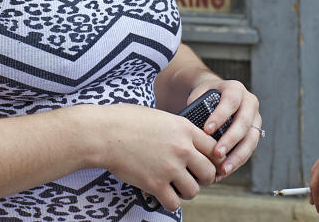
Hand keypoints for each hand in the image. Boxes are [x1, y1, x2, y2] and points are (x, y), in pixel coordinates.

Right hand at [100, 104, 217, 211]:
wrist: (104, 134)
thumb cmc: (127, 121)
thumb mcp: (161, 117)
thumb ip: (178, 130)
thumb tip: (189, 143)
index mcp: (185, 128)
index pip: (214, 148)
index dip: (213, 158)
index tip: (208, 163)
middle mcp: (182, 148)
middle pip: (209, 172)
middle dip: (203, 178)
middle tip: (194, 178)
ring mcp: (170, 167)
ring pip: (193, 190)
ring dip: (186, 191)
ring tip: (177, 186)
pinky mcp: (155, 184)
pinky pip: (174, 202)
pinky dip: (170, 201)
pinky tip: (163, 194)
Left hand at [186, 79, 261, 179]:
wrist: (217, 97)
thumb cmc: (205, 97)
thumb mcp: (200, 95)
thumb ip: (196, 107)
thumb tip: (190, 129)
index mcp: (235, 89)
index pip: (231, 101)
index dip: (220, 116)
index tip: (207, 130)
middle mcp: (250, 102)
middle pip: (244, 122)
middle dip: (230, 140)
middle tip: (217, 154)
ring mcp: (255, 119)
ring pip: (251, 139)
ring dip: (238, 156)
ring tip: (223, 170)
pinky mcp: (255, 134)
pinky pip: (249, 149)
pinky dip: (237, 161)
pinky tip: (225, 171)